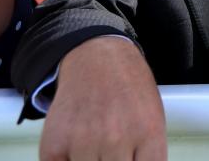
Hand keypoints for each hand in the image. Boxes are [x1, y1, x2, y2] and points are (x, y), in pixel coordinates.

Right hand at [39, 36, 166, 160]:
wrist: (97, 58)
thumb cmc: (128, 86)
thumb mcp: (153, 116)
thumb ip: (148, 152)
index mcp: (148, 132)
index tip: (130, 160)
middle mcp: (117, 138)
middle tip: (111, 151)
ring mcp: (84, 141)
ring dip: (89, 160)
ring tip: (95, 143)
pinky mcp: (54, 143)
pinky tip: (74, 148)